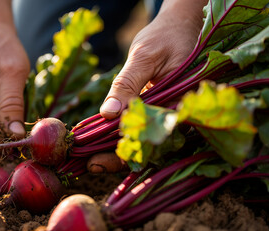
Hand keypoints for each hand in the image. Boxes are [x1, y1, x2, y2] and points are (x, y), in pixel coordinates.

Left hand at [91, 0, 205, 172]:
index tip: (96, 162)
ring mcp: (168, 116)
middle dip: (116, 159)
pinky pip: (140, 128)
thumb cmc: (166, 36)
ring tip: (87, 159)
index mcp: (182, 106)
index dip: (124, 155)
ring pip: (143, 143)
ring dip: (116, 151)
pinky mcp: (158, 111)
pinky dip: (119, 135)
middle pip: (147, 149)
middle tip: (86, 166)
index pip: (151, 142)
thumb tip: (109, 115)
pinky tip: (98, 140)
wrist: (179, 27)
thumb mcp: (144, 56)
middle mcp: (178, 117)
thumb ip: (127, 85)